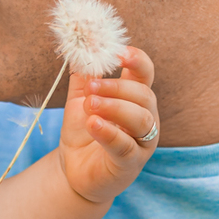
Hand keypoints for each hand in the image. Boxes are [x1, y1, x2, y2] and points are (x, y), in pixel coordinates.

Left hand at [57, 48, 158, 205]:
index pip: (145, 72)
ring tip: (90, 105)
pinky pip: (126, 146)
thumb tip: (79, 46)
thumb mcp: (80, 99)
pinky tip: (93, 124)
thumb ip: (83, 75)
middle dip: (116, 87)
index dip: (136, 60)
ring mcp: (142, 142)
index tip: (118, 52)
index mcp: (135, 97)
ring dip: (114, 107)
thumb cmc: (82, 133)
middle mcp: (145, 117)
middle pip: (143, 94)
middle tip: (90, 86)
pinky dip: (110, 132)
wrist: (73, 172)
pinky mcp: (131, 164)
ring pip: (140, 118)